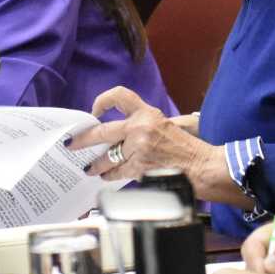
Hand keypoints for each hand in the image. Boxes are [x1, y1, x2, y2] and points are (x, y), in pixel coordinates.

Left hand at [71, 86, 210, 184]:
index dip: (103, 100)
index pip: (121, 96)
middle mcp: (141, 127)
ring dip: (96, 164)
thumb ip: (143, 126)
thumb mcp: (166, 126)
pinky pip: (118, 172)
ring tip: (89, 168)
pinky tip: (106, 177)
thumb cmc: (186, 148)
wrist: (201, 166)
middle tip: (72, 144)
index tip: (94, 111)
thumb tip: (116, 134)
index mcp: (148, 113)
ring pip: (108, 157)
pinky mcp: (140, 167)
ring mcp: (140, 148)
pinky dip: (110, 176)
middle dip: (84, 139)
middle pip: (103, 131)